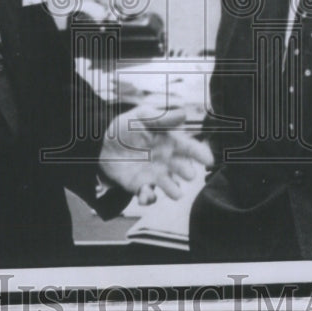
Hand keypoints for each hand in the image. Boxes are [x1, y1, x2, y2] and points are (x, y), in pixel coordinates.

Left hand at [99, 104, 213, 204]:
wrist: (103, 144)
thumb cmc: (127, 127)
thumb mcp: (142, 116)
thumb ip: (161, 118)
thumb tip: (183, 113)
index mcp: (170, 142)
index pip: (189, 148)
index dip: (200, 154)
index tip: (209, 160)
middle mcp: (167, 161)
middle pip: (182, 168)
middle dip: (186, 172)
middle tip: (188, 174)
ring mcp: (155, 176)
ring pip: (170, 187)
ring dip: (173, 190)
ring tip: (176, 193)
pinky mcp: (141, 187)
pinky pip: (148, 196)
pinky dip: (148, 198)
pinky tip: (145, 194)